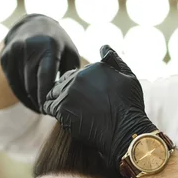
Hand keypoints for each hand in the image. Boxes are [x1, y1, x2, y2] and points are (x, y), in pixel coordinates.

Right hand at [0, 14, 79, 112]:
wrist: (33, 25)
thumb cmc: (58, 44)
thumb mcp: (69, 53)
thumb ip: (70, 73)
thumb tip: (70, 97)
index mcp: (47, 46)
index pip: (44, 77)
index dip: (47, 96)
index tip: (51, 109)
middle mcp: (28, 48)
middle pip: (32, 85)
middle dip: (40, 102)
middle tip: (48, 112)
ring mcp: (14, 52)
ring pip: (22, 87)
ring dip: (32, 100)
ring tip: (42, 109)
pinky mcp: (5, 58)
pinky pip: (14, 84)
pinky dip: (23, 96)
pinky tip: (32, 104)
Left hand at [42, 45, 155, 166]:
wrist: (125, 130)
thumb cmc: (130, 107)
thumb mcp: (128, 77)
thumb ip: (114, 60)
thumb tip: (103, 47)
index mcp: (92, 68)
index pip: (74, 73)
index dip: (77, 85)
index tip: (82, 97)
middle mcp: (78, 77)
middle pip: (62, 81)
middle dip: (65, 91)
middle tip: (72, 105)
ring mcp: (68, 93)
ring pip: (52, 92)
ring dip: (56, 99)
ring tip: (66, 110)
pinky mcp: (61, 109)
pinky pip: (48, 106)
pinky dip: (51, 110)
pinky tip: (61, 116)